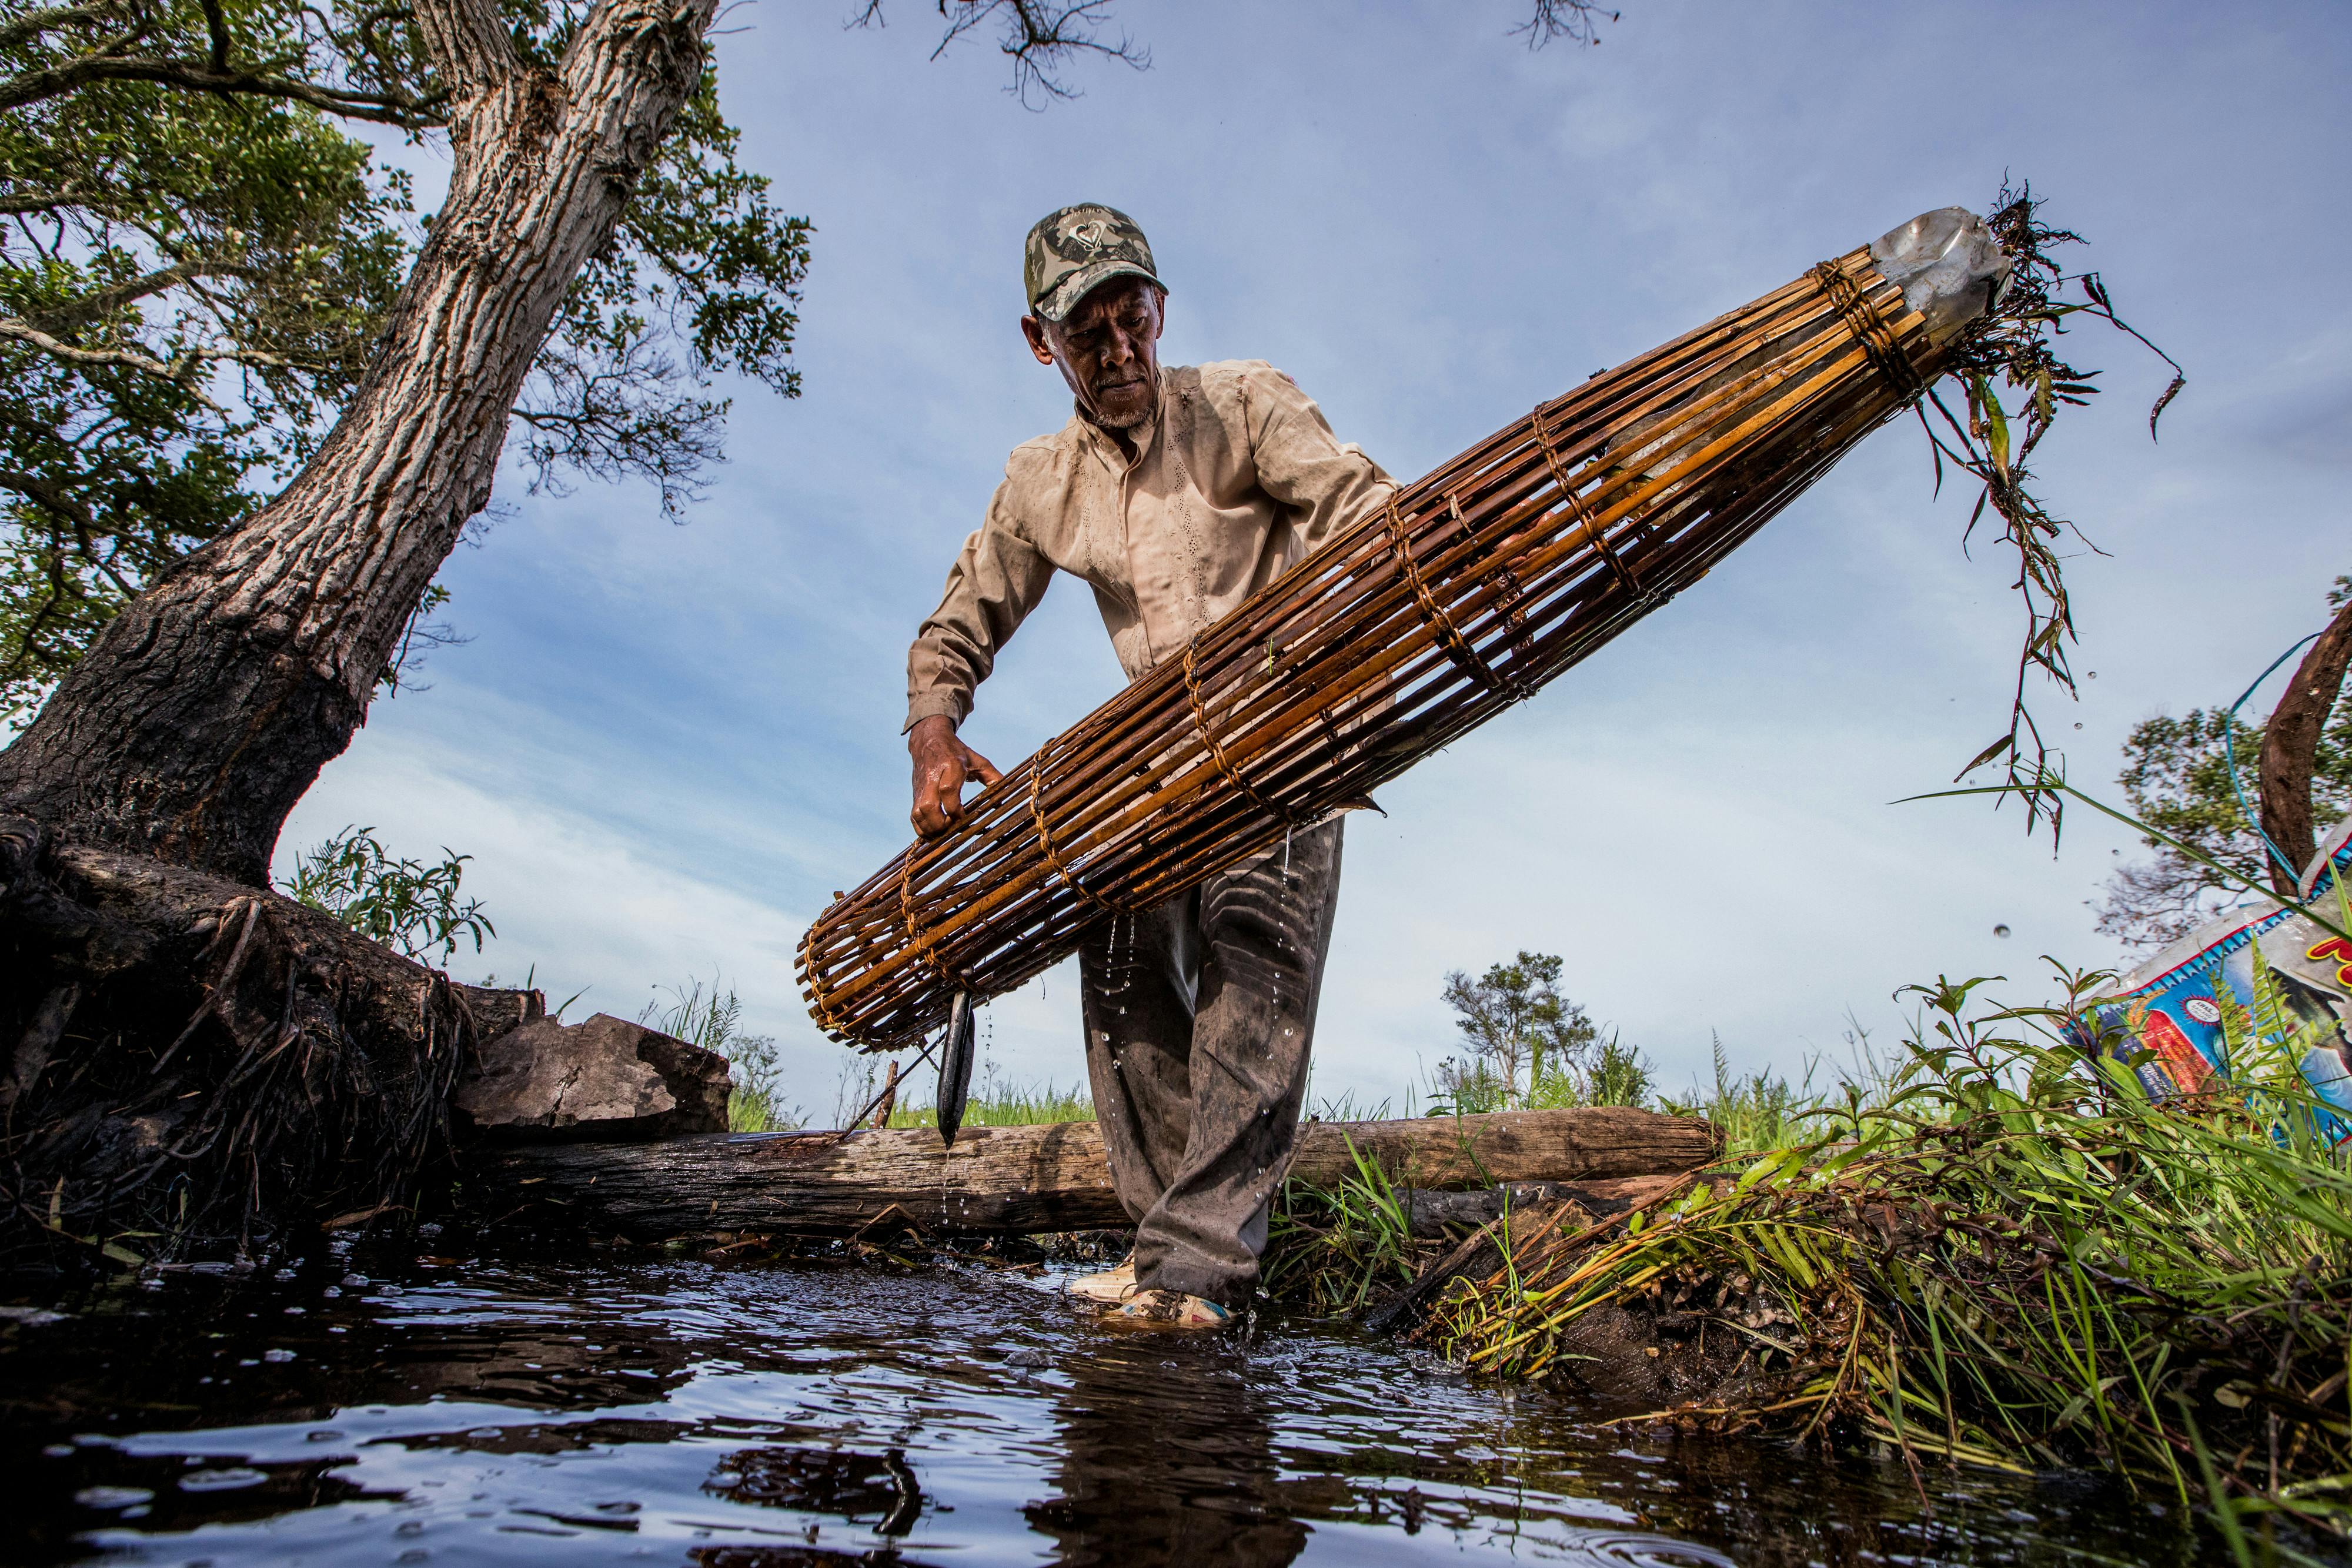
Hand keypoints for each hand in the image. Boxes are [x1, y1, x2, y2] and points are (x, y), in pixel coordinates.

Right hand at [908, 714, 1002, 837]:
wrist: (929, 740)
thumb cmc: (956, 752)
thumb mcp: (977, 760)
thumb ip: (993, 777)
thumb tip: (1006, 796)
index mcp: (951, 766)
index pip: (948, 790)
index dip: (956, 809)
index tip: (965, 817)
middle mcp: (933, 777)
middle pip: (929, 805)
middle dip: (941, 823)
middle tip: (953, 827)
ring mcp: (922, 787)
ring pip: (918, 813)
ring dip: (931, 828)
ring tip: (945, 832)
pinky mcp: (915, 793)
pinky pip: (913, 816)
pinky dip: (922, 829)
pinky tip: (934, 833)